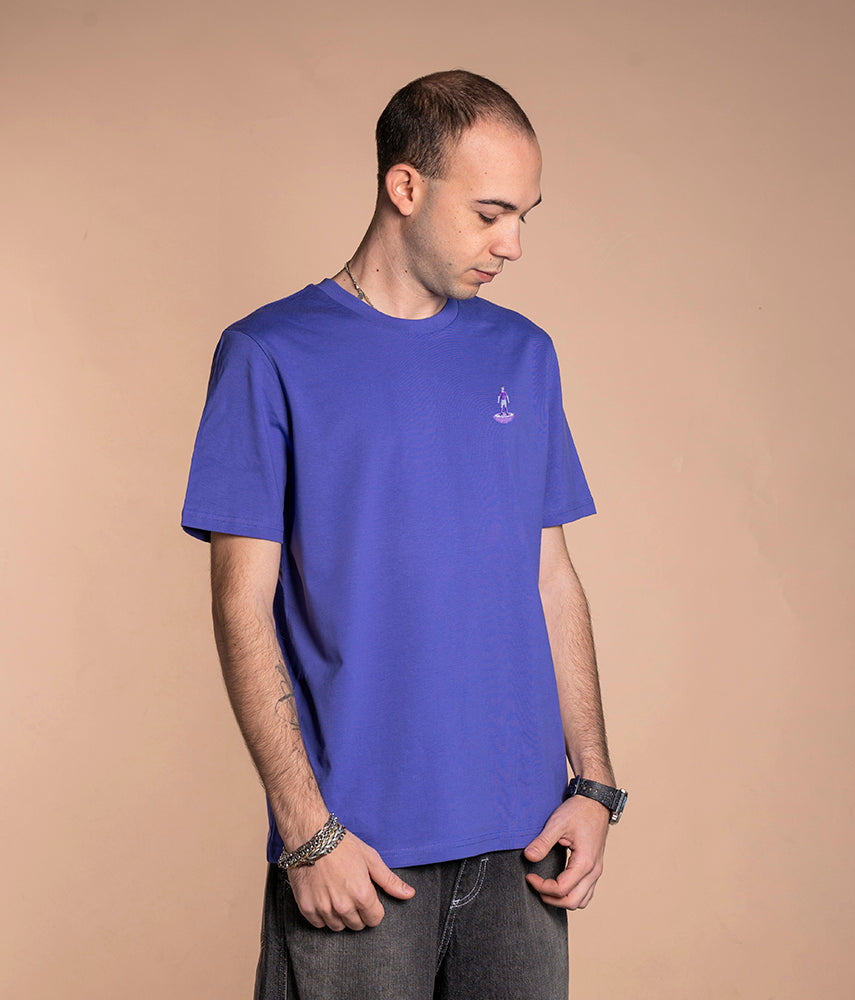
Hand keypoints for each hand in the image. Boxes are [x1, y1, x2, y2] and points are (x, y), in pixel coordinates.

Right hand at [287, 831, 414, 930]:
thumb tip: (409, 894)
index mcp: (362, 895)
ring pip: (338, 927)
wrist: (311, 837)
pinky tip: (324, 897)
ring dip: (340, 915)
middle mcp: (343, 906)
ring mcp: (324, 909)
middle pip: (357, 925)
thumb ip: (390, 881)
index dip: (374, 908)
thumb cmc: (342, 845)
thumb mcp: (370, 859)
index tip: (367, 896)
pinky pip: (319, 924)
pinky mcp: (307, 908)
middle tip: (351, 892)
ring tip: (337, 894)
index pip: (375, 919)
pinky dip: (322, 915)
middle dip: (358, 912)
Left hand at [524, 794, 609, 909]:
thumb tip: (528, 857)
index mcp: (585, 862)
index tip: (529, 876)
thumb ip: (543, 842)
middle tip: (535, 885)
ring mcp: (597, 871)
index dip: (542, 887)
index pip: (561, 889)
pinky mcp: (595, 868)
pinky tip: (558, 884)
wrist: (595, 801)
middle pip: (572, 902)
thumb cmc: (578, 811)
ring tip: (545, 887)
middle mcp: (594, 871)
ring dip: (562, 900)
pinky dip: (572, 894)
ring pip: (581, 901)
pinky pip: (585, 892)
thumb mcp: (557, 823)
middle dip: (551, 898)